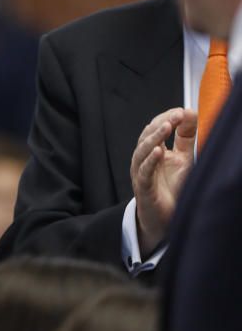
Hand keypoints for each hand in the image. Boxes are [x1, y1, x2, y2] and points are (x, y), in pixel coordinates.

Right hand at [131, 107, 196, 253]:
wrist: (166, 219)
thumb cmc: (172, 189)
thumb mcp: (183, 158)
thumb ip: (186, 137)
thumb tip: (189, 111)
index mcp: (153, 151)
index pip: (155, 128)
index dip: (167, 118)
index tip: (183, 111)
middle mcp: (144, 160)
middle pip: (147, 136)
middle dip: (161, 123)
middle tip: (176, 114)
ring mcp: (141, 173)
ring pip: (142, 152)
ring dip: (154, 138)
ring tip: (167, 126)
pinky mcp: (143, 188)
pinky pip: (144, 172)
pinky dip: (150, 161)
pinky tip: (159, 151)